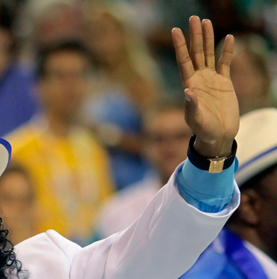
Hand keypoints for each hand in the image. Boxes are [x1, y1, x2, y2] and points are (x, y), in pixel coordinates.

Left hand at [173, 16, 237, 156]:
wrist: (218, 135)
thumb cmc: (203, 130)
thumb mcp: (195, 119)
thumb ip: (192, 106)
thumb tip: (188, 92)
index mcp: (189, 85)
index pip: (183, 61)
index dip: (180, 46)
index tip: (175, 31)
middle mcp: (198, 79)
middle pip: (195, 53)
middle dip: (194, 36)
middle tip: (193, 18)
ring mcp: (211, 79)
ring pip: (208, 54)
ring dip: (207, 38)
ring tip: (205, 22)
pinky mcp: (224, 82)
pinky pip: (225, 63)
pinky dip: (227, 51)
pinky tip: (228, 38)